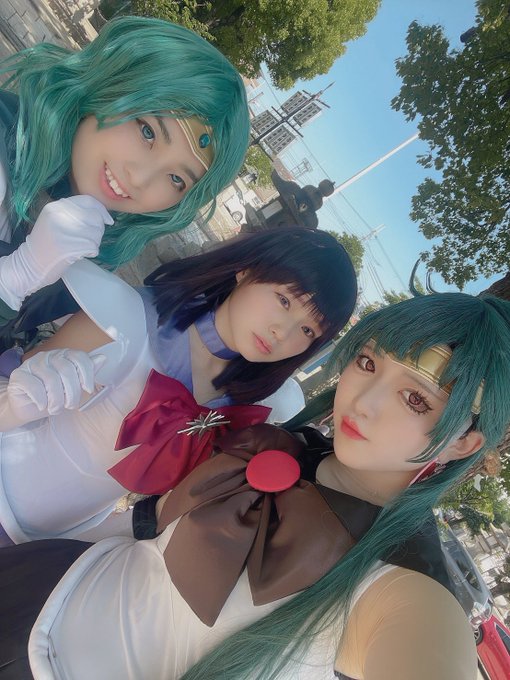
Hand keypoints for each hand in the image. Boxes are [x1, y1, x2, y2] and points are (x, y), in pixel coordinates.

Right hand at [0, 195, 112, 309]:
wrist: (30, 264)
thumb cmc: (45, 244)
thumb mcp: (54, 220)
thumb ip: (73, 212)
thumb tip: (101, 213)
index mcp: (57, 206)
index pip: (88, 201)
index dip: (101, 211)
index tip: (107, 220)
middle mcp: (61, 215)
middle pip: (95, 218)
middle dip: (97, 230)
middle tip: (89, 239)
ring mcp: (65, 230)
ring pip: (96, 233)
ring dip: (94, 242)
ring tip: (81, 247)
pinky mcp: (70, 246)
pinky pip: (93, 246)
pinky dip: (91, 252)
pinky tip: (80, 254)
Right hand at [7, 349, 104, 419]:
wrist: (28, 407)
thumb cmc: (54, 395)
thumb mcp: (74, 386)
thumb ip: (87, 372)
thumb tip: (102, 358)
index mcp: (64, 355)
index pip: (79, 357)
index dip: (87, 374)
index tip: (88, 389)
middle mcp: (49, 356)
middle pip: (66, 370)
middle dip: (72, 393)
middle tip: (70, 406)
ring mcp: (32, 364)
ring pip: (51, 380)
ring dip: (56, 400)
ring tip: (56, 408)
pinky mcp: (19, 375)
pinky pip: (34, 386)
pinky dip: (41, 400)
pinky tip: (42, 406)